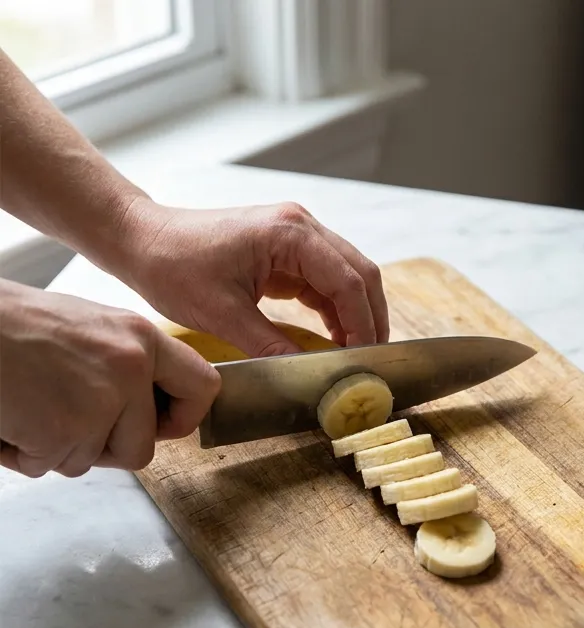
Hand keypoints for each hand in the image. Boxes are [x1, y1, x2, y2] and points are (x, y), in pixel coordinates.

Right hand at [0, 280, 219, 476]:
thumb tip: (147, 408)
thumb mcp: (90, 328)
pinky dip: (23, 453)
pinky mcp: (62, 431)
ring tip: (27, 404)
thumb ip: (126, 364)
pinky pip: (49, 465)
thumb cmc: (13, 325)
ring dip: (55, 446)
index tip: (162, 425)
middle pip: (142, 447)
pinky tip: (9, 416)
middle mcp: (130, 368)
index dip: (183, 417)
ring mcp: (99, 402)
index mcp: (141, 338)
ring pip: (90, 460)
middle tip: (63, 419)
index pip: (203, 387)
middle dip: (103, 447)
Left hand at [110, 200, 388, 356]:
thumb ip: (271, 345)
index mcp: (290, 234)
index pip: (348, 281)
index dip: (363, 323)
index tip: (363, 358)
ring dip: (356, 313)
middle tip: (372, 358)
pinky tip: (334, 338)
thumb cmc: (172, 266)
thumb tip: (307, 375)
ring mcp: (296, 235)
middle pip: (360, 273)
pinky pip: (326, 279)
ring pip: (349, 274)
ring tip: (357, 353)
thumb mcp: (222, 314)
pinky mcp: (287, 249)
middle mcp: (301, 226)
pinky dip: (335, 309)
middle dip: (371, 317)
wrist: (141, 239)